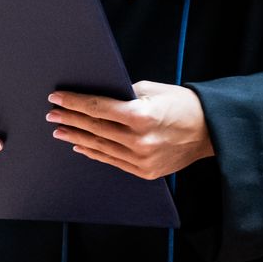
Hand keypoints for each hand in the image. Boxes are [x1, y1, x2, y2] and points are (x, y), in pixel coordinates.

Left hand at [47, 81, 214, 179]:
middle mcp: (140, 140)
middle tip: (52, 114)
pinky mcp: (145, 171)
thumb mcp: (152, 89)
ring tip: (59, 130)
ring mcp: (142, 159)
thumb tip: (96, 98)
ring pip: (100, 146)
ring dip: (76, 138)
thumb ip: (124, 95)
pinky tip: (80, 146)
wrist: (210, 130)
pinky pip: (112, 161)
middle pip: (95, 128)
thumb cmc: (182, 103)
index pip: (97, 108)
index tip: (56, 98)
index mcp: (141, 115)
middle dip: (70, 120)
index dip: (74, 103)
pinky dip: (94, 152)